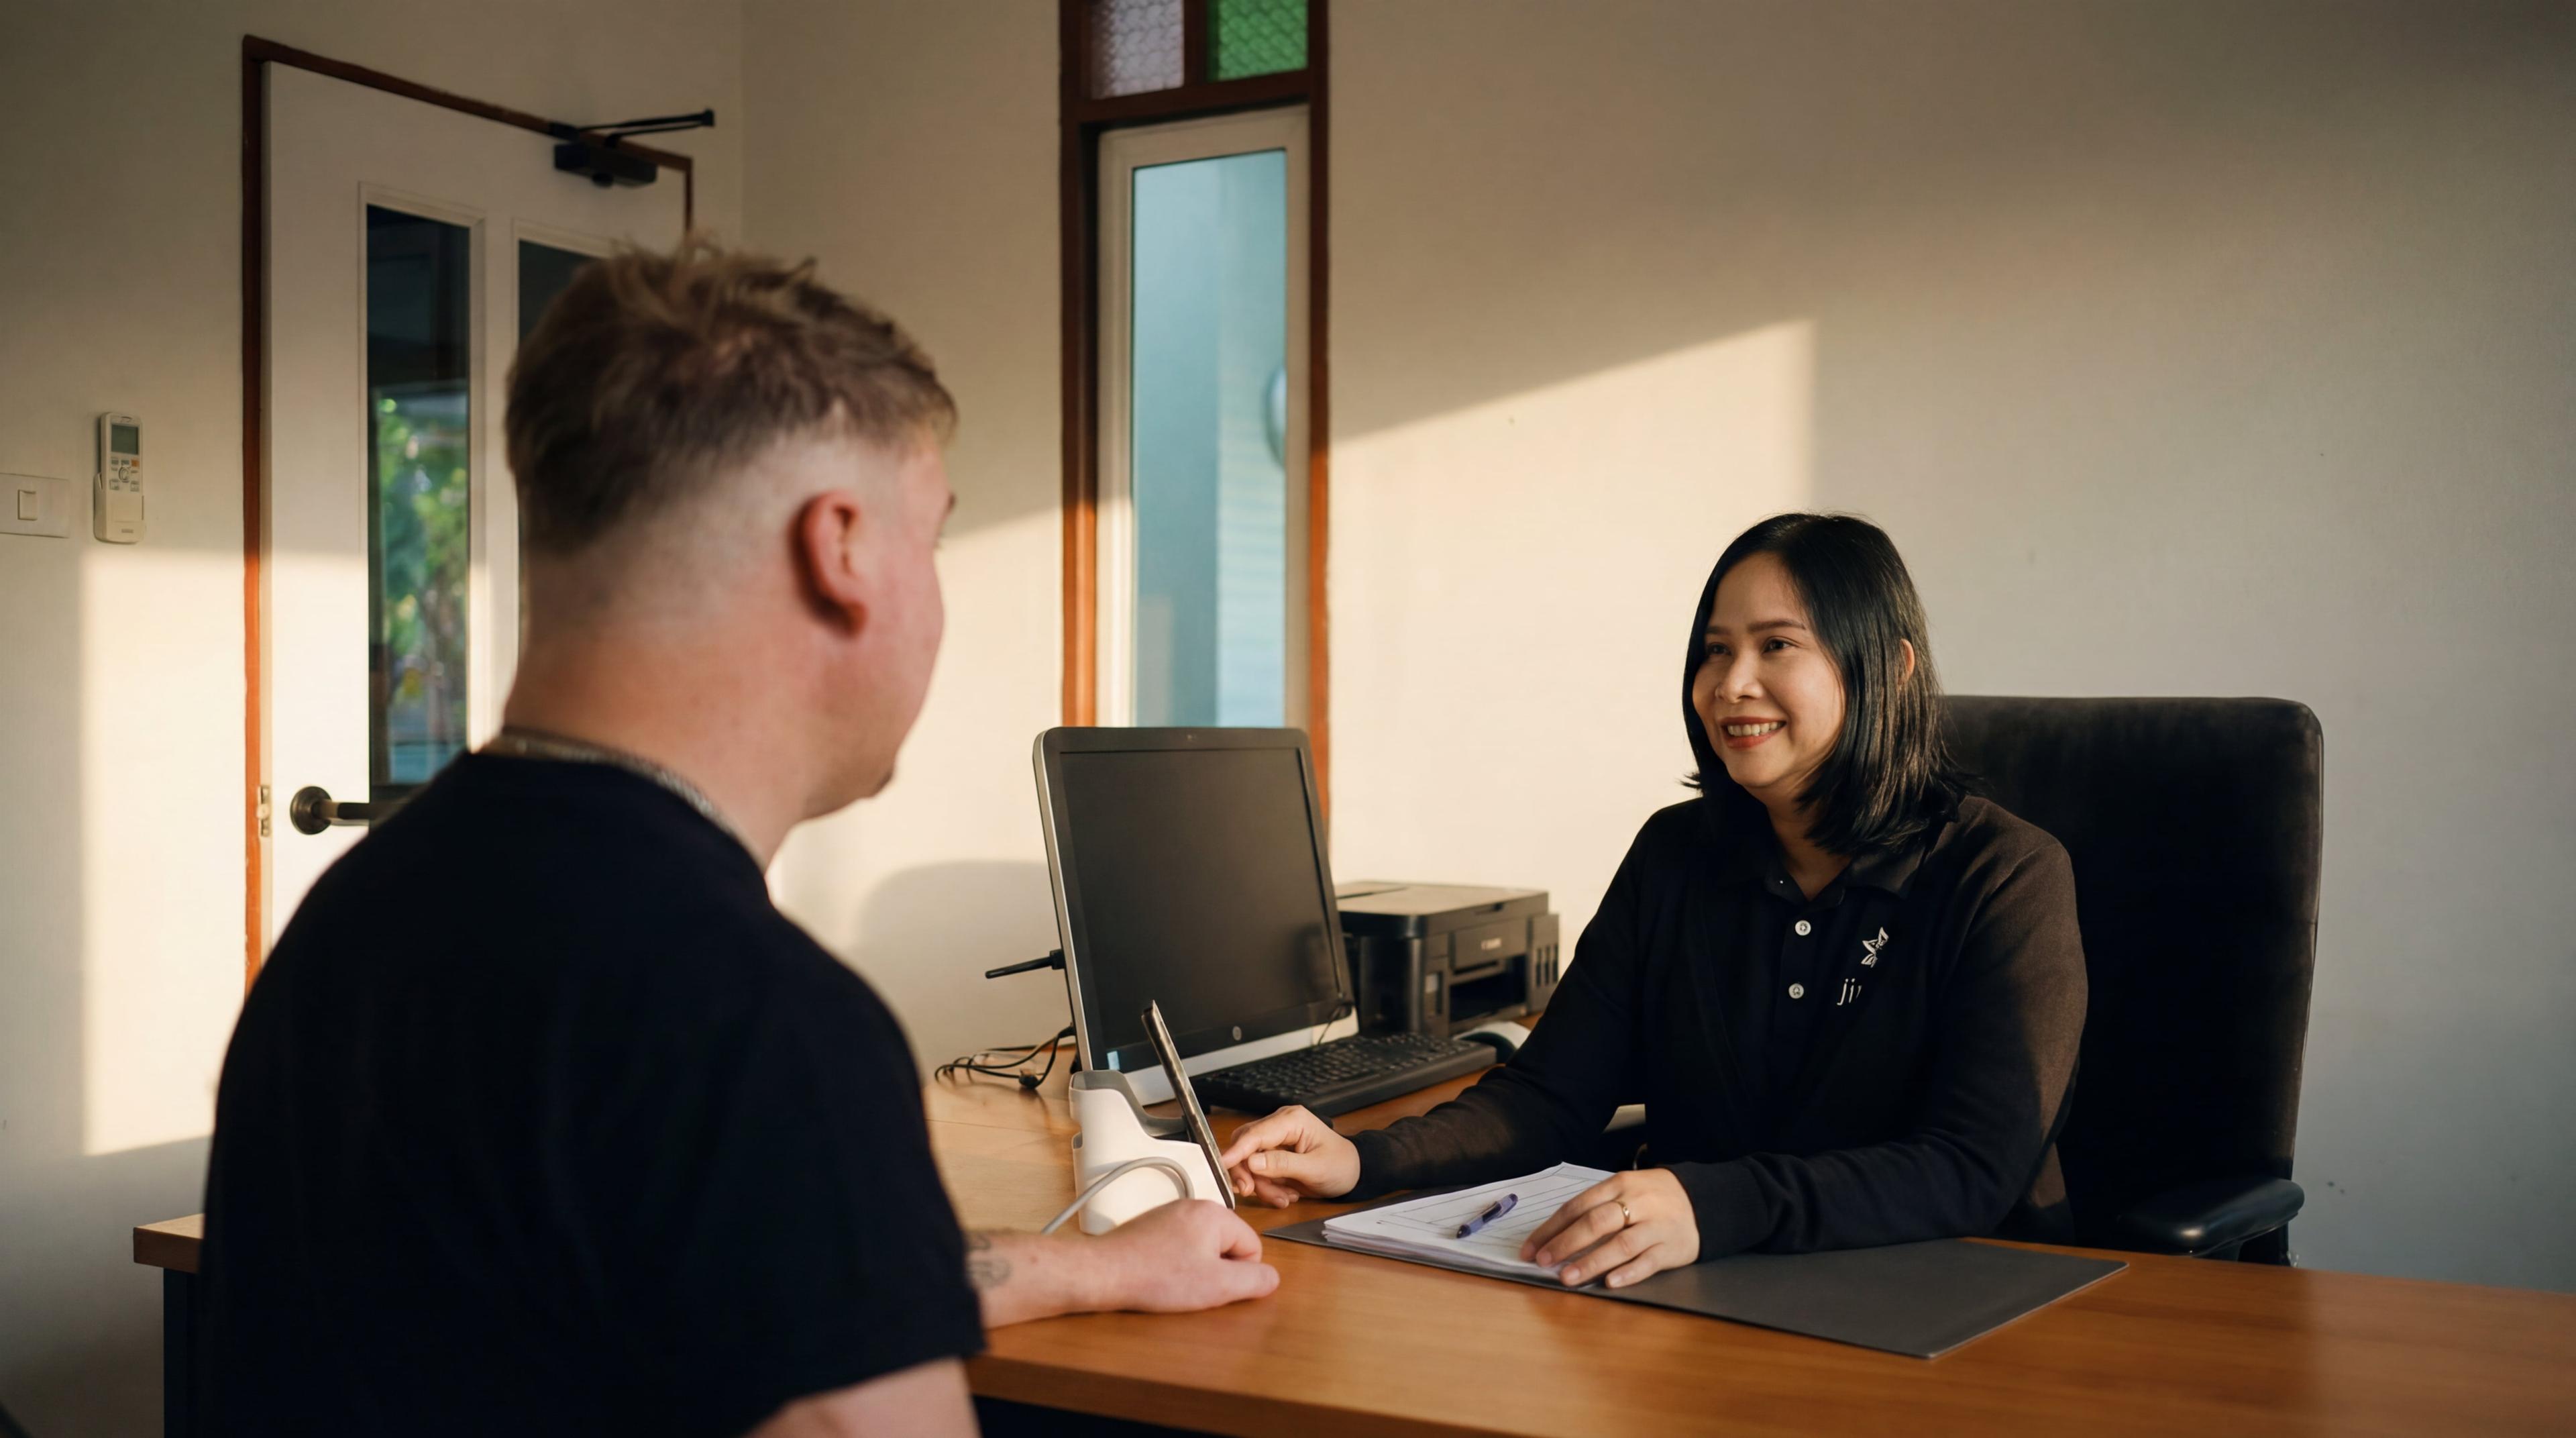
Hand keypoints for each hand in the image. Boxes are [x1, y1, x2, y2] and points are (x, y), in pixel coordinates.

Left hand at [1088, 1198, 1279, 1311]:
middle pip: (1228, 1245)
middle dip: (1216, 1270)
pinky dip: (1175, 1263)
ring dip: (1196, 1268)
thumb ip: (1254, 1281)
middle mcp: (1194, 1206)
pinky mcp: (1153, 1226)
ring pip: (1203, 1247)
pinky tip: (1160, 1277)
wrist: (1104, 1273)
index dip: (1239, 1275)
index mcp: (1216, 1213)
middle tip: (1193, 1286)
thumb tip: (1271, 1278)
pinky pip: (1180, 1246)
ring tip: (1173, 1283)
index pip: (1252, 1247)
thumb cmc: (1157, 1278)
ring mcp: (1171, 1214)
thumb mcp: (1217, 1286)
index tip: (1214, 1286)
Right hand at [1216, 1105, 1360, 1205]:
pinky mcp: (1274, 1155)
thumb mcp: (1315, 1168)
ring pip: (1249, 1162)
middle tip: (1253, 1193)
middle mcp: (1279, 1125)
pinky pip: (1258, 1172)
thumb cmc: (1341, 1166)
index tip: (1221, 1166)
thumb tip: (1252, 1162)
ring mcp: (1275, 1140)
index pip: (1255, 1134)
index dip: (1236, 1151)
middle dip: (1248, 1173)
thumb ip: (1283, 1164)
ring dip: (1262, 1185)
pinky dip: (1267, 1187)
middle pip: (1246, 1146)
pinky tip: (1286, 1194)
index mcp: (1292, 1120)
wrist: (1354, 1173)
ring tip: (1284, 1198)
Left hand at [1520, 1168, 1699, 1287]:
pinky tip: (1610, 1283)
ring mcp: (1657, 1226)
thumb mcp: (1623, 1191)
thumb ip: (1594, 1209)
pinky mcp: (1673, 1248)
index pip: (1577, 1206)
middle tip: (1543, 1262)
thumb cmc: (1650, 1199)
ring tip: (1567, 1277)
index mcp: (1619, 1185)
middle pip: (1596, 1222)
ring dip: (1591, 1262)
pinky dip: (1628, 1273)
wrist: (1701, 1201)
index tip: (1530, 1249)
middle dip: (1565, 1243)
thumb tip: (1553, 1237)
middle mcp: (1637, 1203)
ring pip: (1621, 1244)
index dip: (1551, 1229)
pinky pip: (1649, 1262)